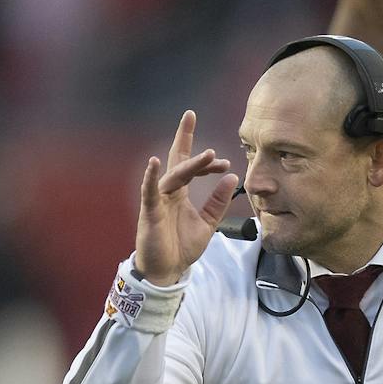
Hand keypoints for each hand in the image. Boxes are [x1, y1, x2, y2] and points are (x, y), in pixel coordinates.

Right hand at [135, 110, 237, 286]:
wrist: (168, 269)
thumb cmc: (182, 245)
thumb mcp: (208, 222)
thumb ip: (218, 201)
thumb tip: (232, 177)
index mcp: (180, 193)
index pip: (190, 167)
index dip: (205, 161)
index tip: (225, 160)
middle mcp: (168, 191)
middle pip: (176, 160)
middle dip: (182, 137)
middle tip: (190, 115)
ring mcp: (158, 200)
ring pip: (173, 175)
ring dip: (188, 164)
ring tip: (206, 154)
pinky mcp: (150, 211)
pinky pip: (150, 190)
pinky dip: (152, 176)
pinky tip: (154, 162)